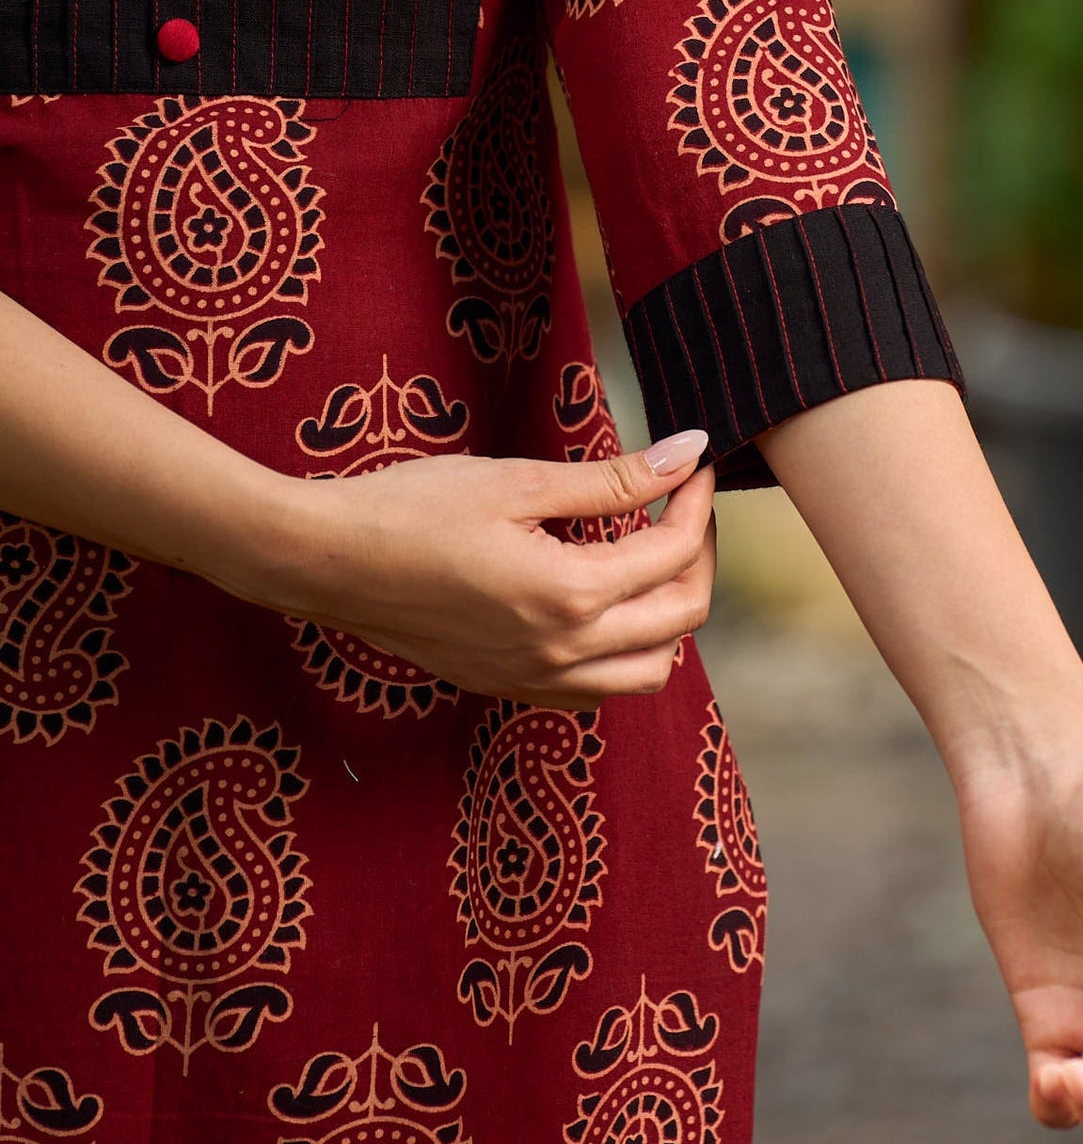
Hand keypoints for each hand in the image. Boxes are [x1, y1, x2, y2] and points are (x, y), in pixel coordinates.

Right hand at [221, 430, 716, 706]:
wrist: (324, 561)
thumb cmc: (411, 508)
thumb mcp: (517, 481)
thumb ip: (613, 477)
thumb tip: (688, 452)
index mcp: (570, 594)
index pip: (672, 554)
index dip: (695, 502)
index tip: (691, 464)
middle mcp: (563, 652)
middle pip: (680, 619)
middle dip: (698, 557)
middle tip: (682, 505)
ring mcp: (534, 680)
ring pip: (649, 671)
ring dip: (669, 616)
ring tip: (650, 558)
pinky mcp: (509, 688)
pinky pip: (597, 691)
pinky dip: (625, 653)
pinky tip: (604, 603)